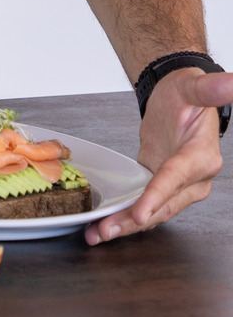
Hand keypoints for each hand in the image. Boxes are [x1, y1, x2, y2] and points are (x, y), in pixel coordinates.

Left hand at [85, 68, 229, 244]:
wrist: (180, 98)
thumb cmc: (186, 93)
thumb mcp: (193, 86)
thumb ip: (210, 89)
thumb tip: (232, 82)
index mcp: (202, 156)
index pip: (176, 177)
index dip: (157, 196)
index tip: (139, 213)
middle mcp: (194, 178)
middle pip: (163, 203)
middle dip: (134, 220)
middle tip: (106, 231)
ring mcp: (178, 186)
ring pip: (154, 211)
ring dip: (126, 224)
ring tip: (98, 234)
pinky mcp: (161, 185)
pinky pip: (145, 205)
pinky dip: (126, 217)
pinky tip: (104, 225)